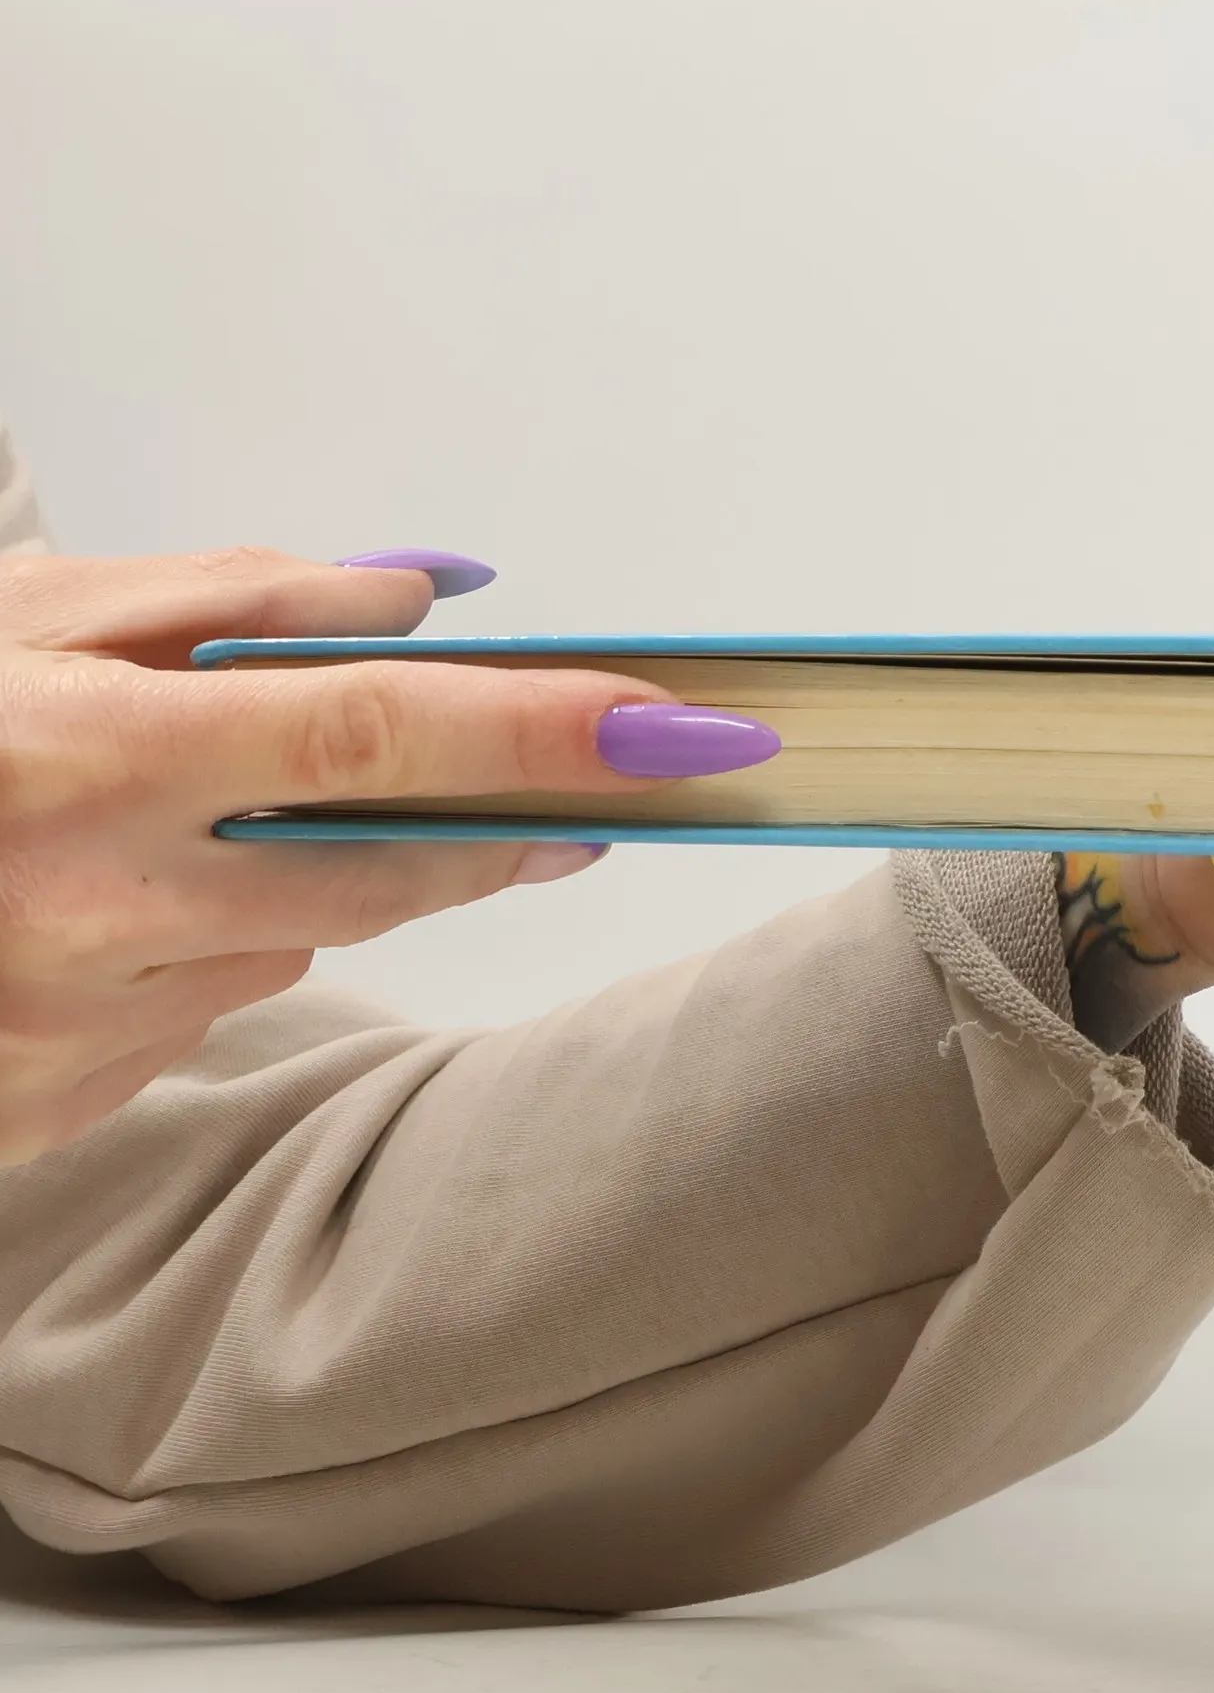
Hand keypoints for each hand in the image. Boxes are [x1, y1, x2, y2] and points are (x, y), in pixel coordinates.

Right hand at [0, 546, 778, 1165]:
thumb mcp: (26, 614)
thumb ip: (238, 595)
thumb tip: (426, 595)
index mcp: (92, 756)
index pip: (380, 735)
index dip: (542, 731)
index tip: (671, 728)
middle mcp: (100, 903)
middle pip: (389, 866)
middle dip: (506, 825)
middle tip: (591, 791)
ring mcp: (84, 1020)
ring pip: (301, 936)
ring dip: (313, 873)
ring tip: (206, 815)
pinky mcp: (64, 1097)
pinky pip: (213, 1004)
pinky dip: (214, 941)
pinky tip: (121, 900)